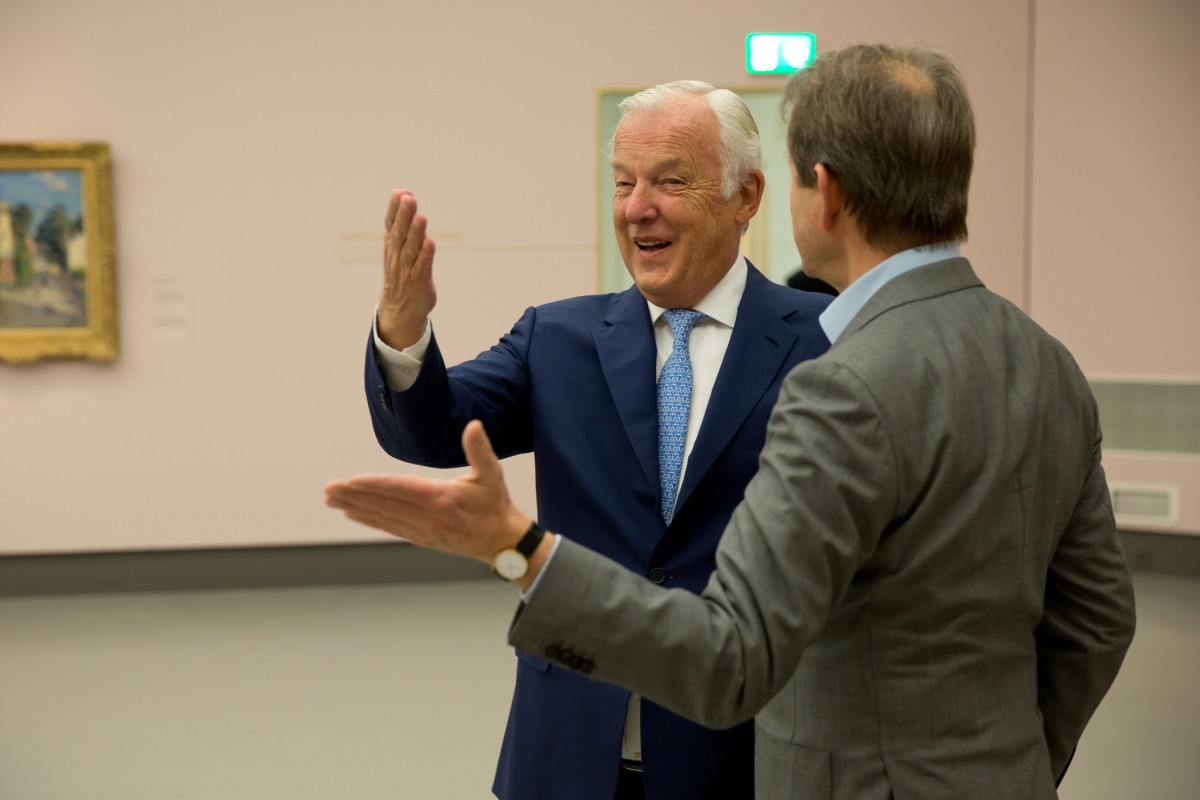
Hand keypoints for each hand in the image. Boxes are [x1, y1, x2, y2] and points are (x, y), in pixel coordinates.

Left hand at [325, 421, 531, 562]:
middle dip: (354, 495)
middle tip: (329, 489)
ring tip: (331, 499)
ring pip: (382, 517)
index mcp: (443, 499)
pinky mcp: (421, 537)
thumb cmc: (496, 503)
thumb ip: (480, 449)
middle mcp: (429, 518)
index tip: (351, 481)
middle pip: (385, 504)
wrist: (502, 541)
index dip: (374, 485)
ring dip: (354, 507)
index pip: (402, 489)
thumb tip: (473, 425)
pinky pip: (389, 526)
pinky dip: (368, 519)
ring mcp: (423, 531)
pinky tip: (351, 512)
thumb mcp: (493, 473)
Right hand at [378, 189, 436, 349]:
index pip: (391, 224)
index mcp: (392, 246)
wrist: (399, 310)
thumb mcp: (397, 249)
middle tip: (409, 198)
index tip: (400, 192)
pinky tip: (430, 243)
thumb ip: (403, 224)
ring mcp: (407, 269)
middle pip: (401, 233)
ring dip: (416, 233)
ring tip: (421, 217)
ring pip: (411, 248)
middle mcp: (397, 256)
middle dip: (404, 215)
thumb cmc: (401, 274)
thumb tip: (406, 196)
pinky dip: (426, 255)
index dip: (395, 209)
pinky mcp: (419, 281)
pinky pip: (422, 266)